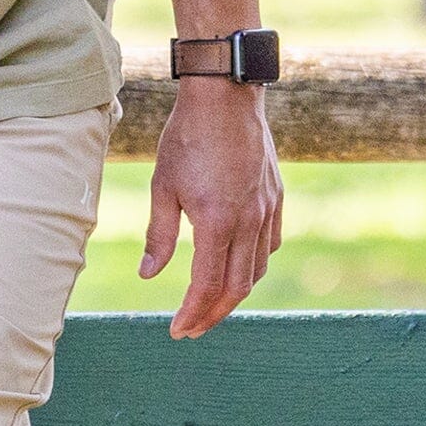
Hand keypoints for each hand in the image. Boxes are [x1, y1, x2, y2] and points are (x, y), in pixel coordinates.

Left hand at [142, 79, 282, 337]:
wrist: (226, 95)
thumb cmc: (187, 137)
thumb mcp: (162, 185)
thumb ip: (159, 235)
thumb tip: (149, 275)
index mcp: (216, 222)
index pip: (206, 285)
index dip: (192, 313)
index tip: (178, 330)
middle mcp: (247, 221)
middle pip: (236, 287)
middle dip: (213, 314)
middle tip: (193, 328)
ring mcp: (266, 209)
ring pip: (257, 269)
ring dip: (235, 293)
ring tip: (213, 302)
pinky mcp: (276, 197)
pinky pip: (270, 244)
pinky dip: (255, 264)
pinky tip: (238, 265)